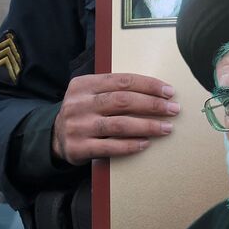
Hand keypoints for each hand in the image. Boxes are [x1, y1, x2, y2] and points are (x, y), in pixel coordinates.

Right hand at [52, 73, 178, 164]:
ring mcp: (77, 126)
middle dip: (153, 105)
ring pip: (119, 124)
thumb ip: (116, 89)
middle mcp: (78, 104)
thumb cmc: (86, 111)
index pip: (122, 81)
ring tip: (166, 127)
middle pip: (123, 101)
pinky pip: (110, 147)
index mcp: (84, 84)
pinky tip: (146, 143)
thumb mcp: (92, 93)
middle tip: (173, 110)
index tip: (169, 92)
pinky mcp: (78, 148)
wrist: (55, 137)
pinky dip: (131, 145)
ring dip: (147, 126)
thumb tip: (158, 91)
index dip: (148, 85)